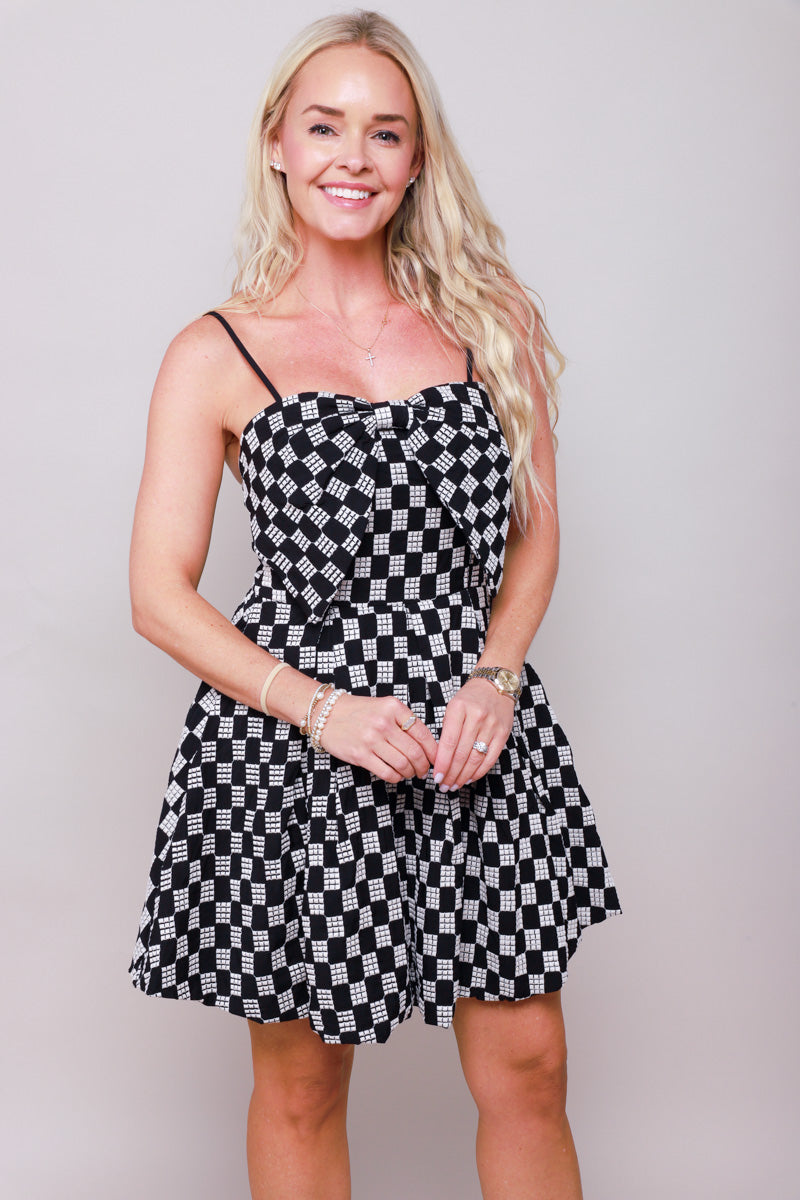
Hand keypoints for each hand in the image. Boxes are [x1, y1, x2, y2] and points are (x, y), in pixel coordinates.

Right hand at [319, 693, 437, 783]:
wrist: (326, 714)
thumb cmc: (359, 712)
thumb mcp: (384, 707)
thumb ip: (404, 722)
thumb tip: (428, 746)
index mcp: (393, 707)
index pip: (422, 733)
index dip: (433, 751)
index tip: (436, 759)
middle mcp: (383, 722)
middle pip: (415, 752)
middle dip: (423, 766)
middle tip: (423, 771)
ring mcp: (371, 739)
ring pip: (402, 764)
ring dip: (410, 773)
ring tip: (410, 773)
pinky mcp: (360, 755)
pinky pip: (387, 772)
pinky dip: (396, 777)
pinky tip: (396, 775)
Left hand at [433, 678, 514, 790]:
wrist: (496, 684)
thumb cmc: (470, 697)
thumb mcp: (452, 706)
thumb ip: (447, 730)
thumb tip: (440, 758)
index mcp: (458, 708)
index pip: (449, 742)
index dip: (442, 762)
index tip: (436, 776)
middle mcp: (476, 717)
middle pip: (462, 753)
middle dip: (451, 773)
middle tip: (444, 785)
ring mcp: (492, 725)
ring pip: (476, 758)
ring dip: (464, 775)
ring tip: (455, 785)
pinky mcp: (503, 733)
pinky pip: (491, 758)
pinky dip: (479, 771)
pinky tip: (470, 778)